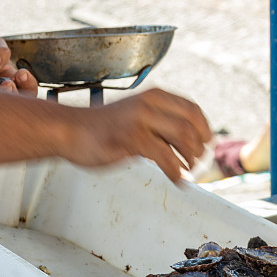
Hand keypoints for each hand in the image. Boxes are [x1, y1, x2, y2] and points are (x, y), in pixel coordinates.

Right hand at [61, 88, 211, 182]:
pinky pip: (166, 158)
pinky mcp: (131, 139)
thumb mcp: (135, 116)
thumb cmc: (101, 129)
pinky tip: (176, 180)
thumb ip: (159, 123)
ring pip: (184, 139)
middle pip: (192, 125)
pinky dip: (176, 172)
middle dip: (200, 149)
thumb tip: (188, 142)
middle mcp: (150, 104)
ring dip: (191, 160)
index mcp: (154, 96)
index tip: (206, 147)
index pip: (193, 110)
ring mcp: (140, 120)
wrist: (69, 131)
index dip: (205, 130)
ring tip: (187, 172)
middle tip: (197, 164)